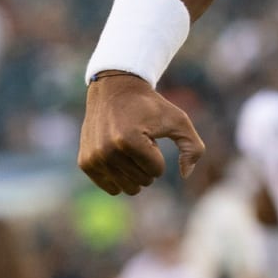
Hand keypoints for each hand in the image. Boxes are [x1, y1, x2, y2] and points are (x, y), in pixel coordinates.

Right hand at [78, 71, 204, 194]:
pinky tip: (119, 157)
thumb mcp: (179, 121)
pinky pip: (111, 187)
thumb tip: (186, 174)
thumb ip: (192, 147)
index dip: (159, 154)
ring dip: (135, 169)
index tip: (150, 135)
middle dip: (147, 164)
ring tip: (129, 146)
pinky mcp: (85, 163)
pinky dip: (121, 176)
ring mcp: (93, 158)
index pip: (156, 171)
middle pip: (142, 181)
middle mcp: (107, 151)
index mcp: (129, 140)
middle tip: (139, 140)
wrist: (115, 90)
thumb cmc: (151, 106)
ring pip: (127, 187)